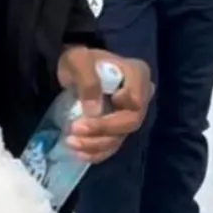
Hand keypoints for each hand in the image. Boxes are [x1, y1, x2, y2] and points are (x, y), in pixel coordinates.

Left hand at [57, 46, 153, 162]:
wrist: (74, 68)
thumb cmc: (79, 60)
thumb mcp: (79, 60)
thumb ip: (88, 81)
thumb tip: (95, 111)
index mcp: (137, 74)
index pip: (136, 99)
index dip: (117, 108)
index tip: (91, 107)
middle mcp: (141, 96)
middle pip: (130, 122)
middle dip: (102, 130)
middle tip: (75, 131)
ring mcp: (130, 114)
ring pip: (120, 137)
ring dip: (96, 145)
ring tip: (71, 143)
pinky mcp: (119, 128)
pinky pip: (113, 145)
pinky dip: (97, 152)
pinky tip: (79, 152)